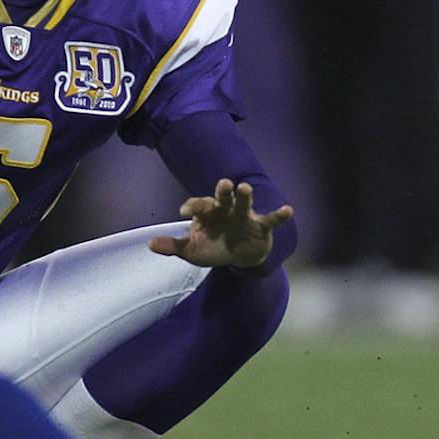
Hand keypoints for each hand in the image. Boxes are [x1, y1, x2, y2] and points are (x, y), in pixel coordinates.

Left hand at [150, 178, 294, 269]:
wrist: (239, 256)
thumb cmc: (213, 247)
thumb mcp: (192, 250)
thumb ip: (173, 246)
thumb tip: (150, 244)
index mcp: (208, 213)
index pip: (199, 205)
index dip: (192, 207)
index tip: (183, 212)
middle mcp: (226, 209)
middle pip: (222, 197)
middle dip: (223, 190)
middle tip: (223, 182)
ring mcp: (244, 215)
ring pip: (244, 202)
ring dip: (244, 195)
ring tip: (244, 188)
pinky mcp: (260, 226)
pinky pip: (270, 220)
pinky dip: (279, 215)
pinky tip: (288, 209)